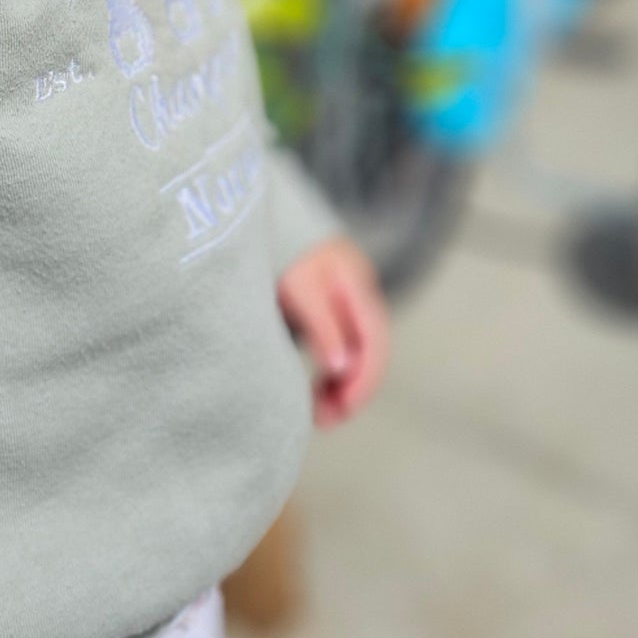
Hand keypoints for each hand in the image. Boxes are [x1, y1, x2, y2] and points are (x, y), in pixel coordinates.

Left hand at [277, 237, 389, 426]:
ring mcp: (347, 300)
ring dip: (344, 386)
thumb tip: (342, 368)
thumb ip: (322, 326)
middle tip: (325, 421)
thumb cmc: (280, 252)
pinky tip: (317, 391)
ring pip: (358, 353)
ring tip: (318, 414)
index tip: (341, 410)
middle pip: (371, 351)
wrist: (262, 216)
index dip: (364, 380)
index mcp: (355, 286)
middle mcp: (358, 294)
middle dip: (354, 390)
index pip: (375, 342)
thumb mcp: (299, 289)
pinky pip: (344, 348)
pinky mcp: (331, 309)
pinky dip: (334, 374)